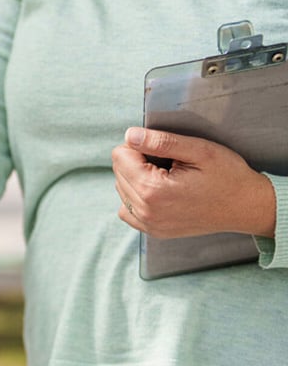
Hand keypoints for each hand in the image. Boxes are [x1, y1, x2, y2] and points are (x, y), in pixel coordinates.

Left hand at [112, 127, 276, 237]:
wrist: (246, 206)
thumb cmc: (227, 176)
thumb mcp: (198, 150)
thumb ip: (161, 142)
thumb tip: (130, 135)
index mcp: (153, 190)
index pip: (120, 156)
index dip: (139, 145)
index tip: (162, 149)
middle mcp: (146, 211)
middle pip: (118, 172)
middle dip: (137, 161)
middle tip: (169, 162)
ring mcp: (149, 224)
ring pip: (121, 190)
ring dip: (136, 179)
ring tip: (167, 176)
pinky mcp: (154, 231)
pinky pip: (128, 210)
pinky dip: (136, 198)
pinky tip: (157, 191)